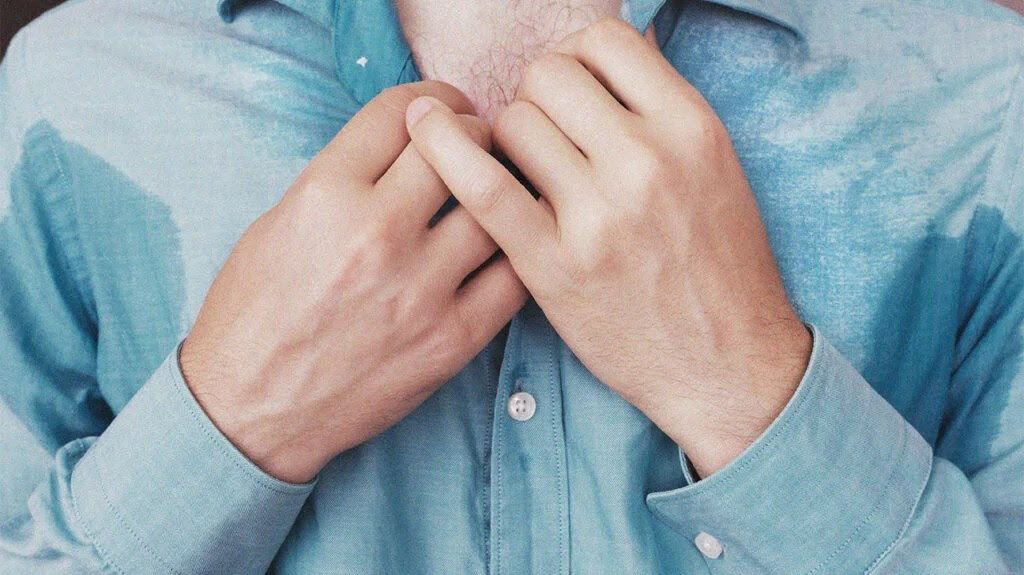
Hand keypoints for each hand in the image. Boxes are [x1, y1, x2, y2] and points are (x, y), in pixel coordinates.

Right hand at [180, 81, 526, 483]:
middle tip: (475, 144)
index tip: (443, 108)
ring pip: (496, 206)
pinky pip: (514, 277)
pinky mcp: (452, 339)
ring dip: (500, 190)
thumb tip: (406, 144)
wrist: (251, 411)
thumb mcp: (278, 222)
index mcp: (324, 194)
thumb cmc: (254, 315)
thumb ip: (344, 176)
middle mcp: (377, 234)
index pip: (401, 111)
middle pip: (460, 147)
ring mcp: (420, 289)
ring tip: (494, 195)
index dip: (431, 100)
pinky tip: (505, 248)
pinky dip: (516, 253)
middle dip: (472, 133)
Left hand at [405, 19, 810, 478]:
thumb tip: (600, 57)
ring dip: (506, 140)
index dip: (575, 58)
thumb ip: (658, 111)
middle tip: (546, 139)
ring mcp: (598, 216)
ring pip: (511, 123)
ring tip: (526, 175)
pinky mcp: (553, 267)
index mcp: (691, 127)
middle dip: (537, 98)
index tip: (571, 93)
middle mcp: (647, 161)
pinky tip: (428, 137)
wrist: (727, 365)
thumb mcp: (715, 168)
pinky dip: (446, 152)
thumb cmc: (720, 267)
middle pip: (548, 76)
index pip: (603, 42)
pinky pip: (483, 185)